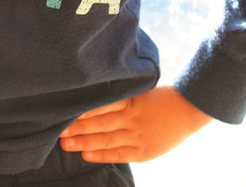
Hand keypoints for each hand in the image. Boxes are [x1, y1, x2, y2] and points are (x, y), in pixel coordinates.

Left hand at [59, 85, 211, 163]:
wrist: (187, 110)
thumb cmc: (161, 96)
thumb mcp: (141, 89)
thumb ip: (122, 93)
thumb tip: (97, 89)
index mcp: (132, 100)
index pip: (103, 105)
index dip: (84, 110)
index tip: (66, 111)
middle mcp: (133, 118)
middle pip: (100, 123)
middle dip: (77, 127)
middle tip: (57, 129)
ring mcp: (138, 136)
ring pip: (106, 140)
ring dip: (83, 141)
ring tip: (65, 143)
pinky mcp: (143, 151)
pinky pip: (118, 154)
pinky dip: (101, 155)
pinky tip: (85, 154)